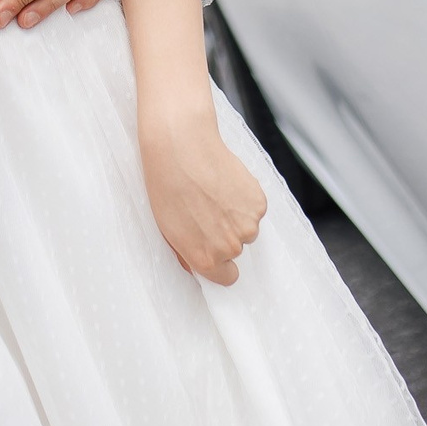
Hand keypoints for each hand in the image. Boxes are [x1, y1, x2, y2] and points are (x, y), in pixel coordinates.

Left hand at [139, 96, 264, 285]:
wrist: (181, 148)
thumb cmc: (167, 186)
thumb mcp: (167, 229)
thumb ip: (187, 252)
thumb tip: (197, 264)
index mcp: (206, 259)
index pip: (227, 277)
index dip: (221, 263)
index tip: (214, 247)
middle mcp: (229, 248)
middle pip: (236, 250)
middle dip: (225, 235)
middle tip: (207, 210)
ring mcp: (247, 225)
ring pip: (247, 227)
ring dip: (236, 216)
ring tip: (215, 193)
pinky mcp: (258, 203)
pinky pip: (254, 208)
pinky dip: (244, 199)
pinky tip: (225, 183)